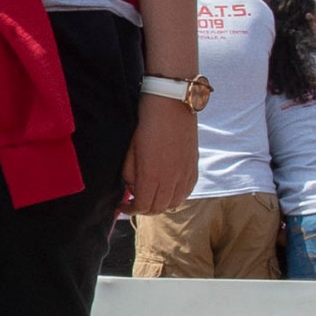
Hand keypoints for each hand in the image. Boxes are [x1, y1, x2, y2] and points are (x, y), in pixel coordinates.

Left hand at [121, 97, 195, 216]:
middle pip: (158, 208)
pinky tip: (168, 191)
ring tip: (151, 198)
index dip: (130, 209)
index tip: (122, 205)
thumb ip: (129, 174)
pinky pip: (187, 192)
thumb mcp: (130, 151)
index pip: (142, 206)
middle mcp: (171, 179)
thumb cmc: (146, 125)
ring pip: (174, 203)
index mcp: (151, 175)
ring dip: (160, 205)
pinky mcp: (193, 167)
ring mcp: (185, 174)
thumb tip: (132, 189)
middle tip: (135, 203)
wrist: (171, 106)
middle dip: (144, 209)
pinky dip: (177, 197)